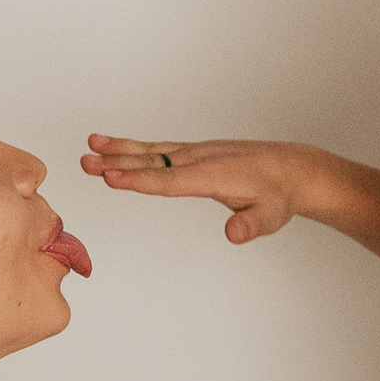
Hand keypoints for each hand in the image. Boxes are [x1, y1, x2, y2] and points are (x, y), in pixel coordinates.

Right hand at [81, 138, 379, 264]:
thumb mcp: (272, 216)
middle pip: (153, 161)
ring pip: (152, 151)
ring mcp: (195, 153)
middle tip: (87, 162)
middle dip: (119, 162)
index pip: (170, 180)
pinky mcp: (193, 152)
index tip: (111, 177)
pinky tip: (112, 146)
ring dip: (120, 149)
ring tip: (90, 146)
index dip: (140, 180)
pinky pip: (158, 148)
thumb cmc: (278, 196)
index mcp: (213, 175)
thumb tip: (234, 234)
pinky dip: (134, 146)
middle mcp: (200, 159)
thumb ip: (251, 225)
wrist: (292, 170)